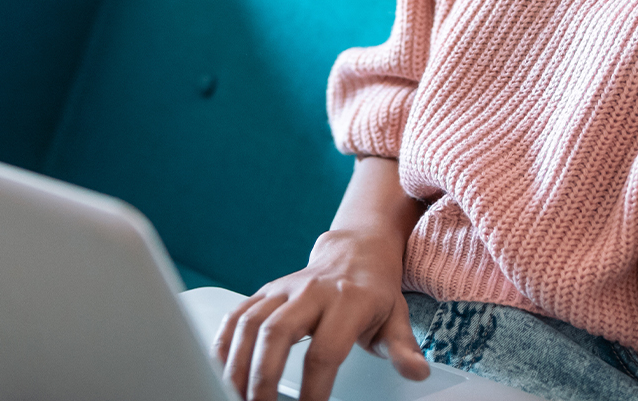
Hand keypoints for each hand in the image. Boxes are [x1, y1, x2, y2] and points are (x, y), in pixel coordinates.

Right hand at [213, 229, 429, 400]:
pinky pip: (237, 314)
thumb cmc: (375, 292)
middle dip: (263, 377)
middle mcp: (311, 291)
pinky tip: (221, 370)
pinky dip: (222, 343)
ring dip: (236, 364)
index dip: (315, 387)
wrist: (356, 251)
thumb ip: (403, 348)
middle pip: (276, 332)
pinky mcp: (265, 291)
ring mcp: (284, 289)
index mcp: (348, 301)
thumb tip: (416, 373)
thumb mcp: (397, 318)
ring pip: (250, 323)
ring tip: (235, 396)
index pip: (325, 350)